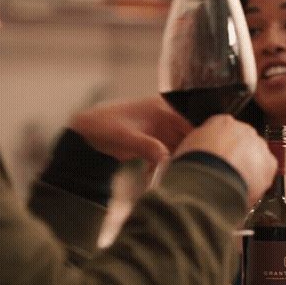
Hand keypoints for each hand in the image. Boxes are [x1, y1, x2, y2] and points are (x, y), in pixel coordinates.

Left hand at [70, 96, 192, 169]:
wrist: (84, 135)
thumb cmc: (103, 127)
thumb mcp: (127, 137)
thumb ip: (148, 146)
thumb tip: (168, 159)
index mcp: (161, 108)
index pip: (190, 121)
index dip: (198, 137)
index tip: (200, 155)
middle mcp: (165, 118)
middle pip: (187, 136)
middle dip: (187, 153)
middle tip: (185, 169)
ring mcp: (159, 132)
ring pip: (178, 148)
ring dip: (175, 162)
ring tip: (170, 174)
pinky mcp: (153, 144)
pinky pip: (166, 156)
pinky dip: (162, 166)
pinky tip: (152, 176)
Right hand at [174, 115, 276, 206]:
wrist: (208, 181)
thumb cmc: (191, 168)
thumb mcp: (182, 152)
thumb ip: (192, 150)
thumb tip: (187, 160)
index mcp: (220, 121)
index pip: (224, 132)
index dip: (220, 149)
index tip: (217, 162)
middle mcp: (242, 128)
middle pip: (243, 142)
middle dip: (237, 157)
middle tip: (227, 175)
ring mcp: (258, 144)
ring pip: (256, 156)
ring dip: (249, 168)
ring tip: (236, 186)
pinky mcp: (270, 162)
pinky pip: (267, 171)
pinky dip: (259, 180)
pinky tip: (247, 190)